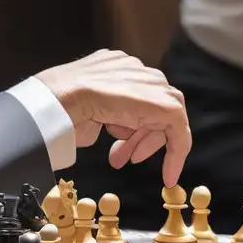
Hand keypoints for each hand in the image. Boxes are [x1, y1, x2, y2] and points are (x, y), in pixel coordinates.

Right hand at [37, 50, 190, 184]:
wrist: (64, 100)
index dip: (128, 126)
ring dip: (147, 144)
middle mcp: (138, 71)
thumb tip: (99, 125)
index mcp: (119, 68)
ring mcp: (153, 83)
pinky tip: (168, 175)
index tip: (122, 146)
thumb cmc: (64, 107)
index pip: (134, 98)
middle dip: (137, 137)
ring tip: (128, 161)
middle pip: (151, 107)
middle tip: (125, 159)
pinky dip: (176, 153)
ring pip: (164, 117)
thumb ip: (101, 113)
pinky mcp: (167, 103)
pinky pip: (178, 128)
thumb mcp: (87, 110)